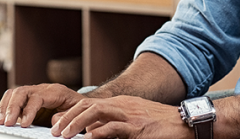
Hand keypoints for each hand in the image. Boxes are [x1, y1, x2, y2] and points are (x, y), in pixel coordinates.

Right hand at [0, 83, 84, 127]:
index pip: (37, 97)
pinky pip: (13, 97)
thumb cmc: (79, 108)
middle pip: (22, 91)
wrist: (81, 103)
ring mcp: (35, 91)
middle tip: (8, 123)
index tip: (24, 124)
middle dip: (13, 107)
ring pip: (15, 92)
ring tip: (2, 121)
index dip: (29, 110)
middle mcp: (43, 88)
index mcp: (56, 91)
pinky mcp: (28, 98)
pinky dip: (5, 106)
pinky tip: (3, 118)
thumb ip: (65, 116)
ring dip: (6, 106)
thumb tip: (53, 121)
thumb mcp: (76, 112)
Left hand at [50, 95, 191, 138]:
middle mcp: (123, 106)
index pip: (89, 104)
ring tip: (64, 135)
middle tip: (54, 131)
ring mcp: (130, 115)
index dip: (71, 113)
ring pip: (97, 113)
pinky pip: (115, 128)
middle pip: (89, 105)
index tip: (57, 124)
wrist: (185, 123)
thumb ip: (116, 124)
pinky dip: (100, 133)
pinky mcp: (139, 128)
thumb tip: (94, 133)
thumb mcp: (136, 120)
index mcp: (121, 104)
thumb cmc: (161, 125)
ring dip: (77, 124)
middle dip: (68, 118)